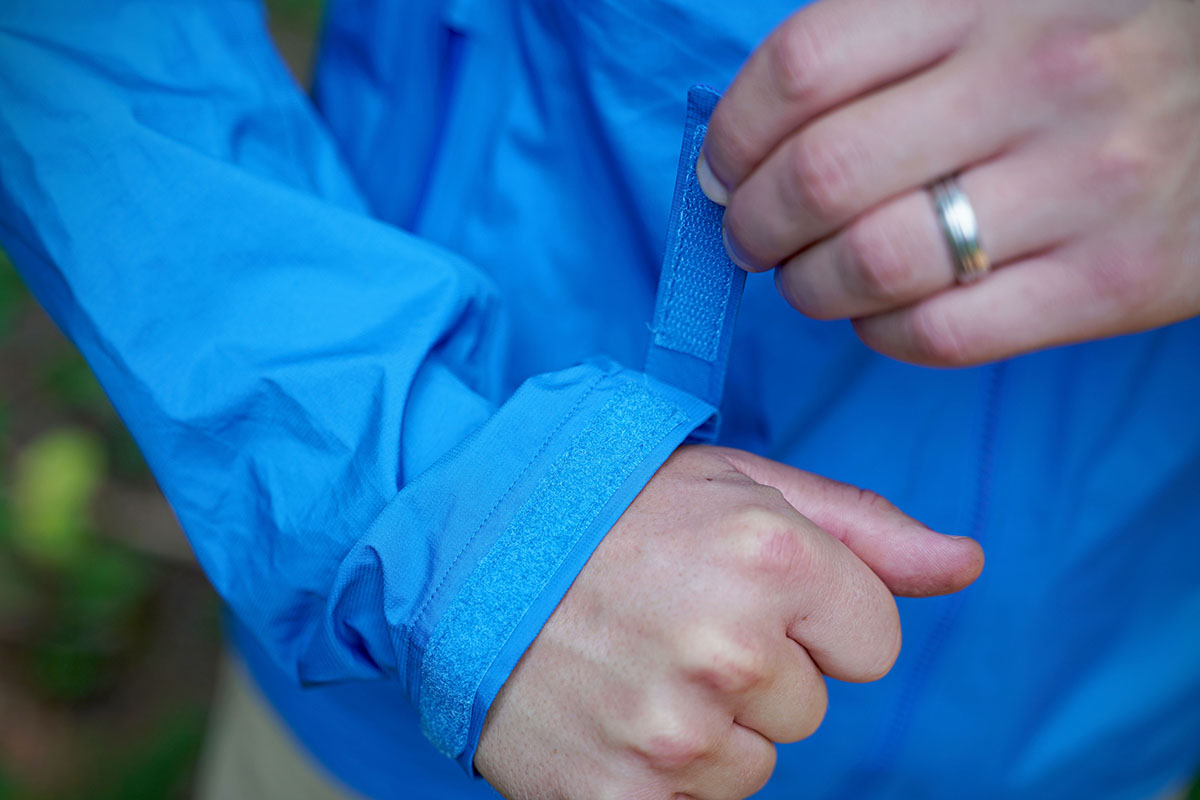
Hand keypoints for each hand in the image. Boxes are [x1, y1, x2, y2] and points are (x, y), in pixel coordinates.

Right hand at [474, 446, 982, 798]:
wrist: (458, 553)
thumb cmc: (606, 508)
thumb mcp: (738, 484)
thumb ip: (865, 528)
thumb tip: (969, 563)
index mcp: (772, 558)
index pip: (875, 641)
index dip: (815, 615)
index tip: (741, 587)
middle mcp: (730, 649)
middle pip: (811, 706)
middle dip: (758, 668)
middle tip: (670, 618)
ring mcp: (673, 735)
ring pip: (755, 765)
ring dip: (708, 725)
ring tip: (634, 660)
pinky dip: (659, 771)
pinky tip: (609, 708)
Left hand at [699, 0, 1199, 365]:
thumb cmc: (1096, 42)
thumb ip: (885, 33)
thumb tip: (750, 129)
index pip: (803, 69)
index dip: (733, 134)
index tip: (722, 168)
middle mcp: (1040, 79)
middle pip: (822, 175)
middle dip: (752, 223)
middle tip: (749, 236)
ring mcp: (1087, 183)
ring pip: (873, 265)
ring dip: (807, 286)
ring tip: (807, 277)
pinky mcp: (1117, 279)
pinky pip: (943, 334)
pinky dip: (880, 333)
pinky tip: (879, 311)